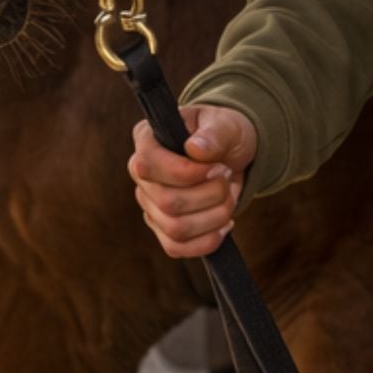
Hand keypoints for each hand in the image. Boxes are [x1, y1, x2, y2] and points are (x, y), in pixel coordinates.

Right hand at [128, 101, 259, 257]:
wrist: (230, 155)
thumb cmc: (223, 133)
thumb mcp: (225, 124)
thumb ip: (214, 133)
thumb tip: (196, 149)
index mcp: (147, 140)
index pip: (148, 166)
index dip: (187, 173)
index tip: (217, 166)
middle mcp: (142, 175)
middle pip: (167, 202)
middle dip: (210, 194)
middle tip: (227, 176)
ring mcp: (150, 204)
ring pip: (176, 229)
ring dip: (215, 216)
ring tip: (228, 196)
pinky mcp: (162, 229)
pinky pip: (176, 248)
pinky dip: (208, 240)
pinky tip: (224, 223)